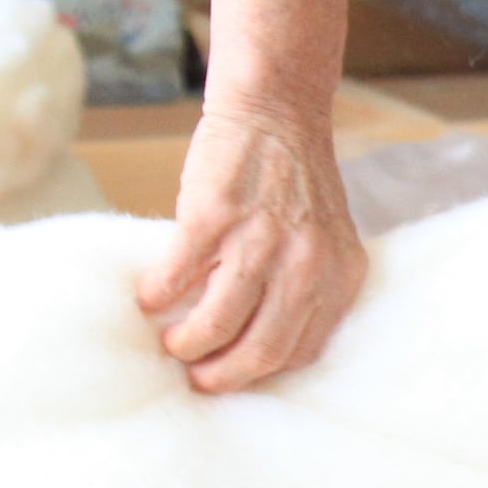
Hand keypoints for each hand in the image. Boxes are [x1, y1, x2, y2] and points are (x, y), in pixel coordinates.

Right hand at [138, 107, 368, 391]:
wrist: (275, 110)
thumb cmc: (294, 179)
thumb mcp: (324, 239)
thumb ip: (304, 287)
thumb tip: (255, 343)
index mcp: (338, 276)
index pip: (301, 352)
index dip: (260, 374)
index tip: (233, 376)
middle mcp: (306, 265)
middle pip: (260, 352)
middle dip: (221, 376)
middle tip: (196, 377)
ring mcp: (259, 241)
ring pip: (216, 325)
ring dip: (186, 345)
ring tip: (172, 343)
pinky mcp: (214, 218)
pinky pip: (176, 279)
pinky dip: (156, 297)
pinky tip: (149, 299)